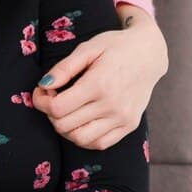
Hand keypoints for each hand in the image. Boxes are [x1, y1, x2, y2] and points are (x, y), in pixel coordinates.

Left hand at [30, 7, 166, 149]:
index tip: (44, 90)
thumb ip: (64, 68)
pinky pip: (99, 144)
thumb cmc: (115, 47)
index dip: (41, 101)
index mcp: (99, 84)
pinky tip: (81, 121)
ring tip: (67, 111)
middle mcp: (112, 105)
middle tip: (54, 98)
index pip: (57, 108)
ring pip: (79, 139)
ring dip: (65, 128)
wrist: (150, 54)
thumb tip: (44, 85)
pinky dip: (84, 137)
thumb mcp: (88, 48)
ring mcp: (123, 118)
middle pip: (64, 125)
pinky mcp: (130, 126)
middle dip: (50, 113)